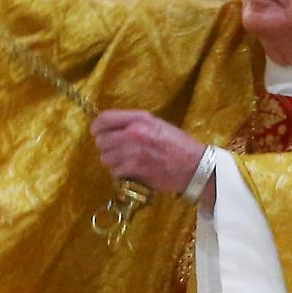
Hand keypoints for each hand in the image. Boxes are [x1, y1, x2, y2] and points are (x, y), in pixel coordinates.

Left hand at [90, 110, 204, 194]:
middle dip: (106, 147)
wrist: (195, 166)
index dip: (97, 127)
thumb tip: (112, 128)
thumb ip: (134, 124)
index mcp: (139, 119)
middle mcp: (133, 133)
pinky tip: (134, 171)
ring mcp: (133, 152)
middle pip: (101, 140)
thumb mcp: (157, 124)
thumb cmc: (178, 145)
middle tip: (116, 151)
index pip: (104, 119)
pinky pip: (115, 172)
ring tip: (127, 162)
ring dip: (113, 161)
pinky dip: (121, 173)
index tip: (98, 132)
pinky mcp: (134, 169)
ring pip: (105, 158)